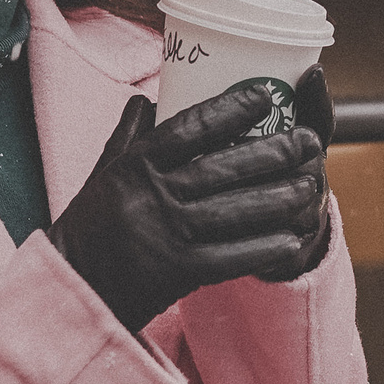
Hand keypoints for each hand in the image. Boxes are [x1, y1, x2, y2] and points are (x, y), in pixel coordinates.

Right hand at [47, 68, 334, 331]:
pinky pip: (232, 257)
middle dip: (273, 153)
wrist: (73, 287)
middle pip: (224, 167)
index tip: (264, 96)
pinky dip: (264, 248)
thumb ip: (129, 135)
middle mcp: (154, 195)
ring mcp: (169, 234)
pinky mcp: (180, 272)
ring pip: (236, 211)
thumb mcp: (102, 172)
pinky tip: (291, 239)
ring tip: (310, 186)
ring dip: (279, 198)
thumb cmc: (89, 225)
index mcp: (135, 164)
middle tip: (307, 142)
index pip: (190, 128)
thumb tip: (148, 97)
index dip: (230, 109)